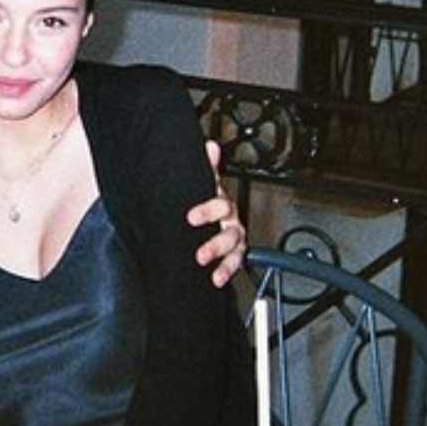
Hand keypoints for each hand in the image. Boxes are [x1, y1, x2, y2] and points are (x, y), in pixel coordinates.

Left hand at [187, 140, 247, 286]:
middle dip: (216, 243)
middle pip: (231, 231)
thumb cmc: (207, 200)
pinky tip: (216, 278)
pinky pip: (235, 262)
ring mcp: (234, 238)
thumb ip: (207, 167)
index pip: (220, 205)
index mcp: (222, 204)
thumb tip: (210, 147)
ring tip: (206, 265)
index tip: (191, 218)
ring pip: (234, 248)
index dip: (208, 211)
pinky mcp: (233, 253)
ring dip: (222, 258)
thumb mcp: (204, 183)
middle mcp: (231, 221)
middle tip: (201, 252)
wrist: (207, 218)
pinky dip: (227, 270)